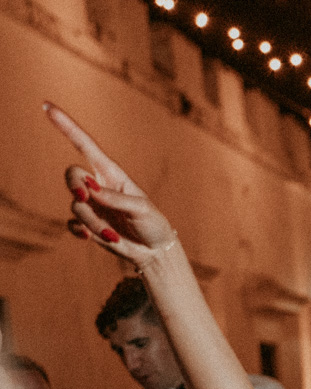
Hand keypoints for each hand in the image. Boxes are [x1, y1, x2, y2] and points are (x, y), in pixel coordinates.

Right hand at [44, 103, 177, 265]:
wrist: (155, 252)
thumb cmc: (154, 224)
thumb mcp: (142, 208)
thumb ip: (116, 198)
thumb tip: (90, 190)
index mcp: (112, 173)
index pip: (85, 145)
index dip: (67, 126)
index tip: (47, 106)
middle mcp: (98, 186)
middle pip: (72, 174)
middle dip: (75, 185)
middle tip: (86, 197)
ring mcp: (91, 205)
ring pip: (76, 206)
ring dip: (92, 221)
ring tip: (113, 234)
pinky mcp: (87, 225)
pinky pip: (72, 224)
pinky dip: (81, 231)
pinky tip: (93, 238)